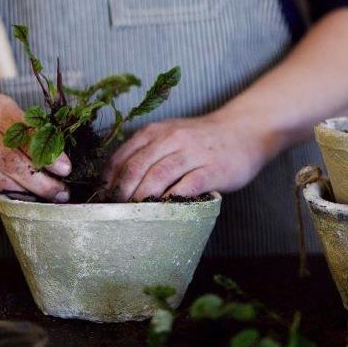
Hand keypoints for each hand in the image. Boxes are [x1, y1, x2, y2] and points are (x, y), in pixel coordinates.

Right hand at [0, 93, 70, 200]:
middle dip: (41, 179)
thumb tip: (61, 161)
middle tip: (61, 191)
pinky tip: (27, 193)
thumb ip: (31, 135)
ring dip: (30, 189)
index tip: (65, 169)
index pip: (25, 132)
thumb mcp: (9, 119)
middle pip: (14, 158)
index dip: (47, 153)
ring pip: (4, 176)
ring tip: (50, 194)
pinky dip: (14, 190)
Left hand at [103, 111, 274, 201]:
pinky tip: (164, 211)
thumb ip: (146, 152)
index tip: (103, 199)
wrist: (244, 130)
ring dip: (142, 198)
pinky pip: (188, 185)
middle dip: (122, 192)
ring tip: (135, 215)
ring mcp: (193, 153)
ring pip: (159, 175)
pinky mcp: (213, 169)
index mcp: (156, 131)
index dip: (109, 180)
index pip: (123, 156)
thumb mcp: (170, 135)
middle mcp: (172, 138)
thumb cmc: (201, 140)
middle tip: (117, 212)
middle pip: (137, 167)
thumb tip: (115, 182)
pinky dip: (172, 199)